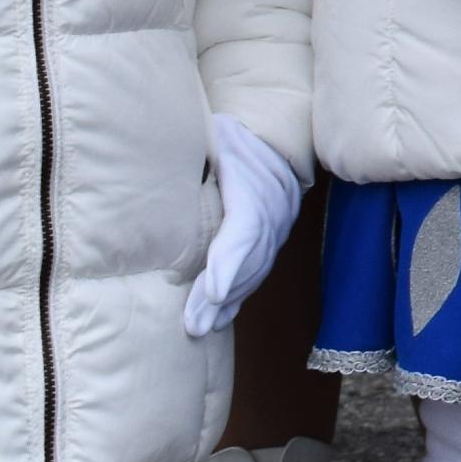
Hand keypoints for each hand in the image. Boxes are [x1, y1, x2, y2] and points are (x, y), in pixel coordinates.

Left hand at [184, 116, 304, 335]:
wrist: (275, 136)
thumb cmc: (237, 133)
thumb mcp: (220, 132)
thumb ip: (208, 147)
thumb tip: (182, 157)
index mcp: (256, 187)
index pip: (247, 228)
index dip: (231, 261)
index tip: (216, 292)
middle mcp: (273, 212)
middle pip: (249, 259)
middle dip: (221, 295)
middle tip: (194, 325)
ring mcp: (277, 228)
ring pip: (255, 270)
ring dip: (228, 303)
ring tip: (199, 329)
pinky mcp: (271, 238)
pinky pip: (257, 271)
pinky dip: (238, 297)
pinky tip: (220, 319)